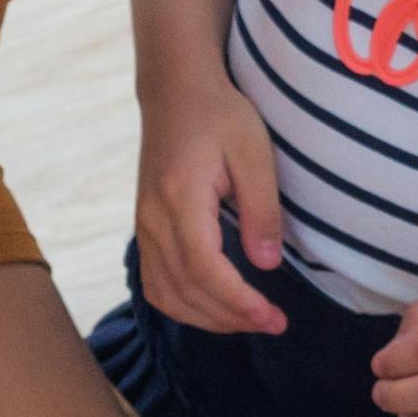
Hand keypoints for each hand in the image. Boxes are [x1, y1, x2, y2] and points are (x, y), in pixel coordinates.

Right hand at [127, 77, 289, 337]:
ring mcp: (144, 225)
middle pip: (185, 289)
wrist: (176, 92)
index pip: (204, 268)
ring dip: (207, 318)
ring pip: (166, 294)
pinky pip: (155, 283)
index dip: (238, 301)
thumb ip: (261, 209)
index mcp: (180, 197)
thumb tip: (267, 264)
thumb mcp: (254, 152)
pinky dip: (183, 305)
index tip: (272, 316)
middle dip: (230, 317)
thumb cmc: (220, 115)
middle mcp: (153, 218)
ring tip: (247, 320)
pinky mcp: (145, 229)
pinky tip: (214, 308)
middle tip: (273, 323)